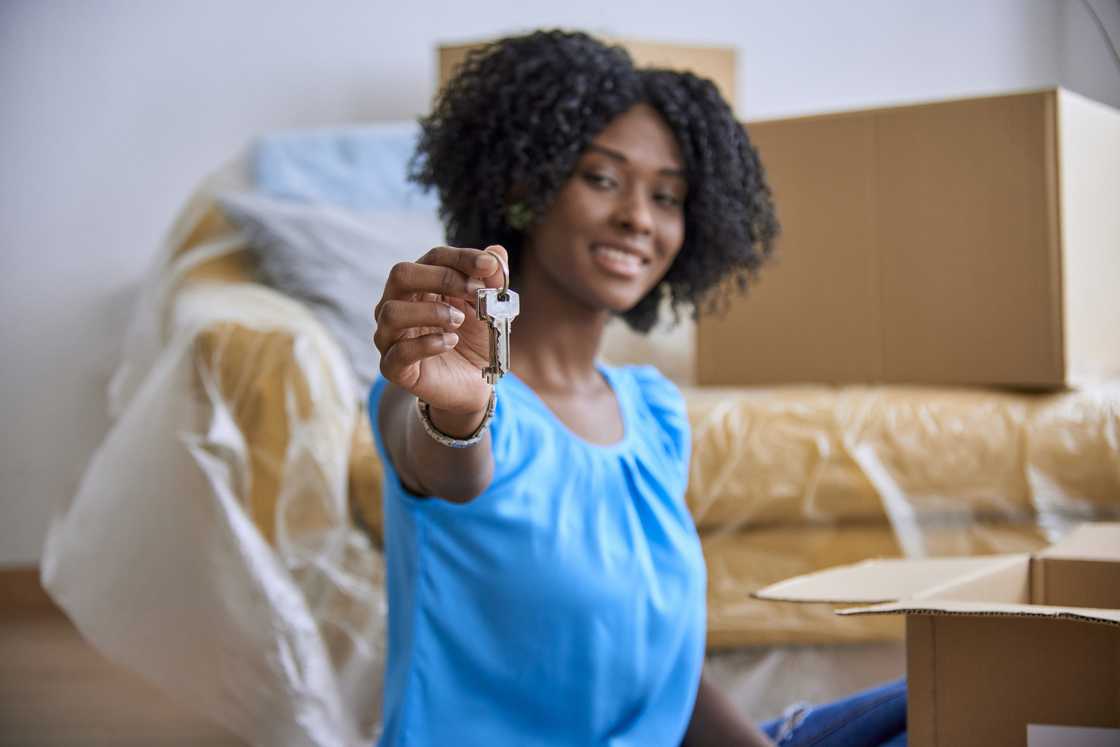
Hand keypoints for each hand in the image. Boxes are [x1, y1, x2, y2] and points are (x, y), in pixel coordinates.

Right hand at [373, 245, 507, 416]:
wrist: (471, 386)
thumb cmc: (474, 342)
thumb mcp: (490, 311)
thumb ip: (493, 282)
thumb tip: (496, 252)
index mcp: (421, 285)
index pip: (433, 258)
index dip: (461, 258)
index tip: (489, 265)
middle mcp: (398, 305)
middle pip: (401, 274)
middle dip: (441, 278)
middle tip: (474, 292)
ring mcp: (391, 336)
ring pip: (391, 312)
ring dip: (431, 311)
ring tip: (459, 321)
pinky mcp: (393, 367)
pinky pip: (398, 352)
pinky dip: (426, 344)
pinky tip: (450, 342)